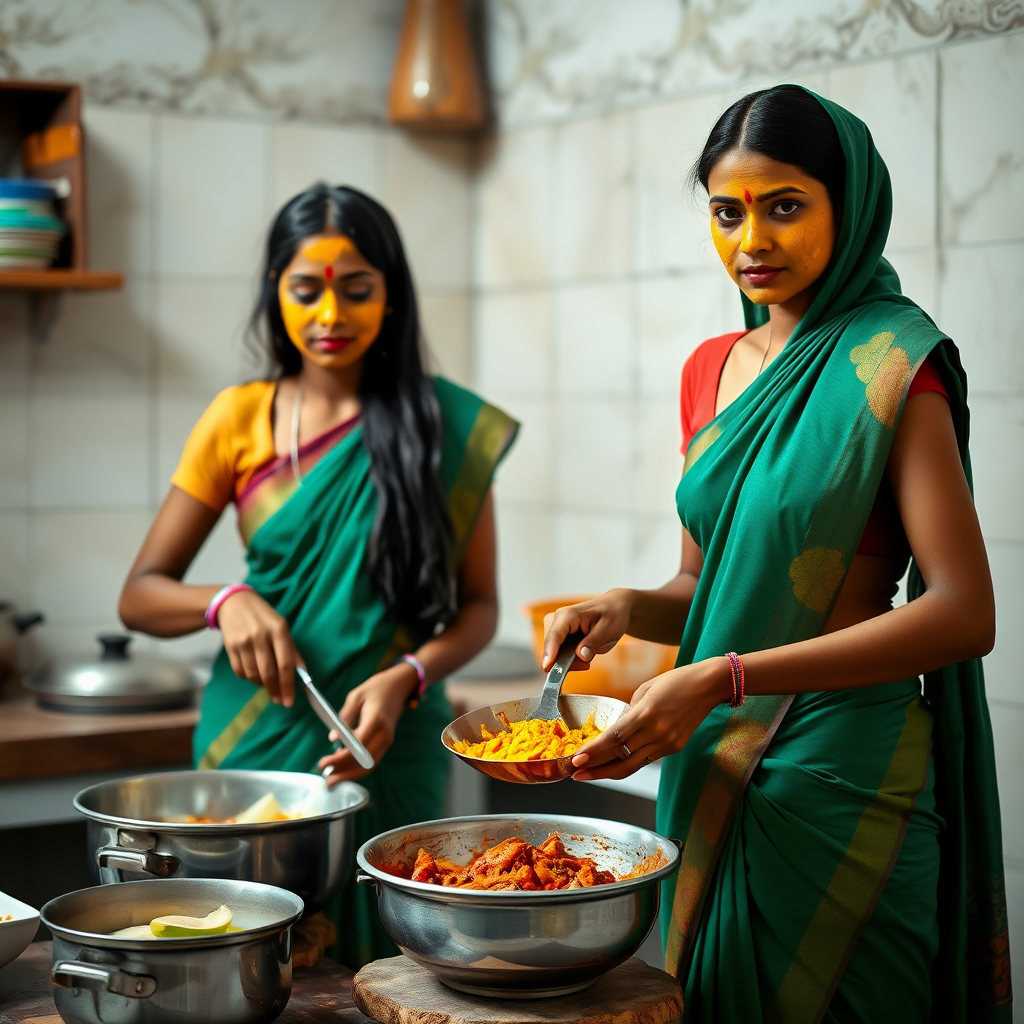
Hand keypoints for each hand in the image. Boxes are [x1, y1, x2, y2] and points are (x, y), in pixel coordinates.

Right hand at [217, 589, 299, 706]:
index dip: (288, 685)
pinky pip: (240, 671)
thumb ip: (291, 649)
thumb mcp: (281, 626)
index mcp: (279, 629)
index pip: (285, 663)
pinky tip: (253, 675)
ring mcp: (244, 642)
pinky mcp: (230, 647)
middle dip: (275, 690)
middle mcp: (261, 636)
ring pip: (253, 674)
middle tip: (279, 699)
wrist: (233, 603)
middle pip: (269, 672)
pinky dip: (248, 678)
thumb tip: (302, 672)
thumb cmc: (263, 616)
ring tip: (266, 685)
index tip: (289, 700)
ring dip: (261, 684)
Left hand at [316, 663, 417, 785]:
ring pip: (370, 765)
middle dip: (344, 771)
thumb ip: (344, 717)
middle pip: (364, 760)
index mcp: (375, 719)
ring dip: (351, 775)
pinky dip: (358, 769)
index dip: (341, 757)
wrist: (398, 686)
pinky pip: (372, 761)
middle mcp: (384, 734)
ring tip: (333, 779)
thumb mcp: (355, 696)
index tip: (325, 761)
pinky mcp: (386, 743)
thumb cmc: (374, 689)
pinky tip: (345, 771)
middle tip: (326, 777)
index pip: (358, 745)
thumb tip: (333, 739)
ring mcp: (388, 740)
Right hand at [541, 589, 635, 671]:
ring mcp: (557, 628)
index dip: (549, 653)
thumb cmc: (612, 614)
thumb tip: (581, 655)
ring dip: (571, 660)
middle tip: (587, 664)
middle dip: (567, 661)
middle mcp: (558, 620)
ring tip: (591, 654)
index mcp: (568, 615)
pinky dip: (572, 658)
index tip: (548, 668)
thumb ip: (594, 642)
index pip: (554, 635)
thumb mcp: (609, 628)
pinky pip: (560, 653)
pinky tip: (585, 653)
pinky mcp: (560, 635)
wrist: (615, 608)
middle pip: (552, 648)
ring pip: (555, 653)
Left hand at [569, 658, 731, 780]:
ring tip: (589, 773)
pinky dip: (627, 762)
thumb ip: (628, 711)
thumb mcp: (645, 689)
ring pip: (631, 765)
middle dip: (595, 768)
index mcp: (645, 713)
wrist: (708, 686)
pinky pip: (645, 760)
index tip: (576, 760)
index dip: (592, 752)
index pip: (613, 738)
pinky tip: (613, 764)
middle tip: (575, 773)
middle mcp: (656, 732)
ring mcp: (666, 742)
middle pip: (620, 758)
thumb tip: (615, 729)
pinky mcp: (674, 748)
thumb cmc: (676, 681)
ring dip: (608, 771)